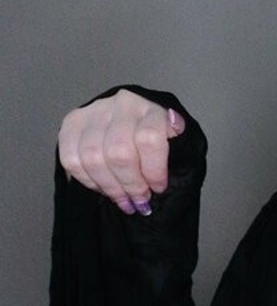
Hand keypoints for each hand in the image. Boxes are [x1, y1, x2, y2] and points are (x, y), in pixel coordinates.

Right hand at [57, 89, 185, 215]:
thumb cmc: (158, 142)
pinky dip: (87, 180)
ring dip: (109, 187)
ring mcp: (94, 111)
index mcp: (152, 109)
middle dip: (130, 185)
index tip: (158, 188)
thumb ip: (172, 160)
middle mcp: (121, 105)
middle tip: (139, 200)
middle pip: (119, 153)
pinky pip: (71, 158)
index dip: (153, 171)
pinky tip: (102, 187)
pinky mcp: (73, 122)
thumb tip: (156, 187)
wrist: (134, 120)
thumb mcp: (176, 147)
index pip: (149, 139)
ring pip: (93, 158)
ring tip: (123, 200)